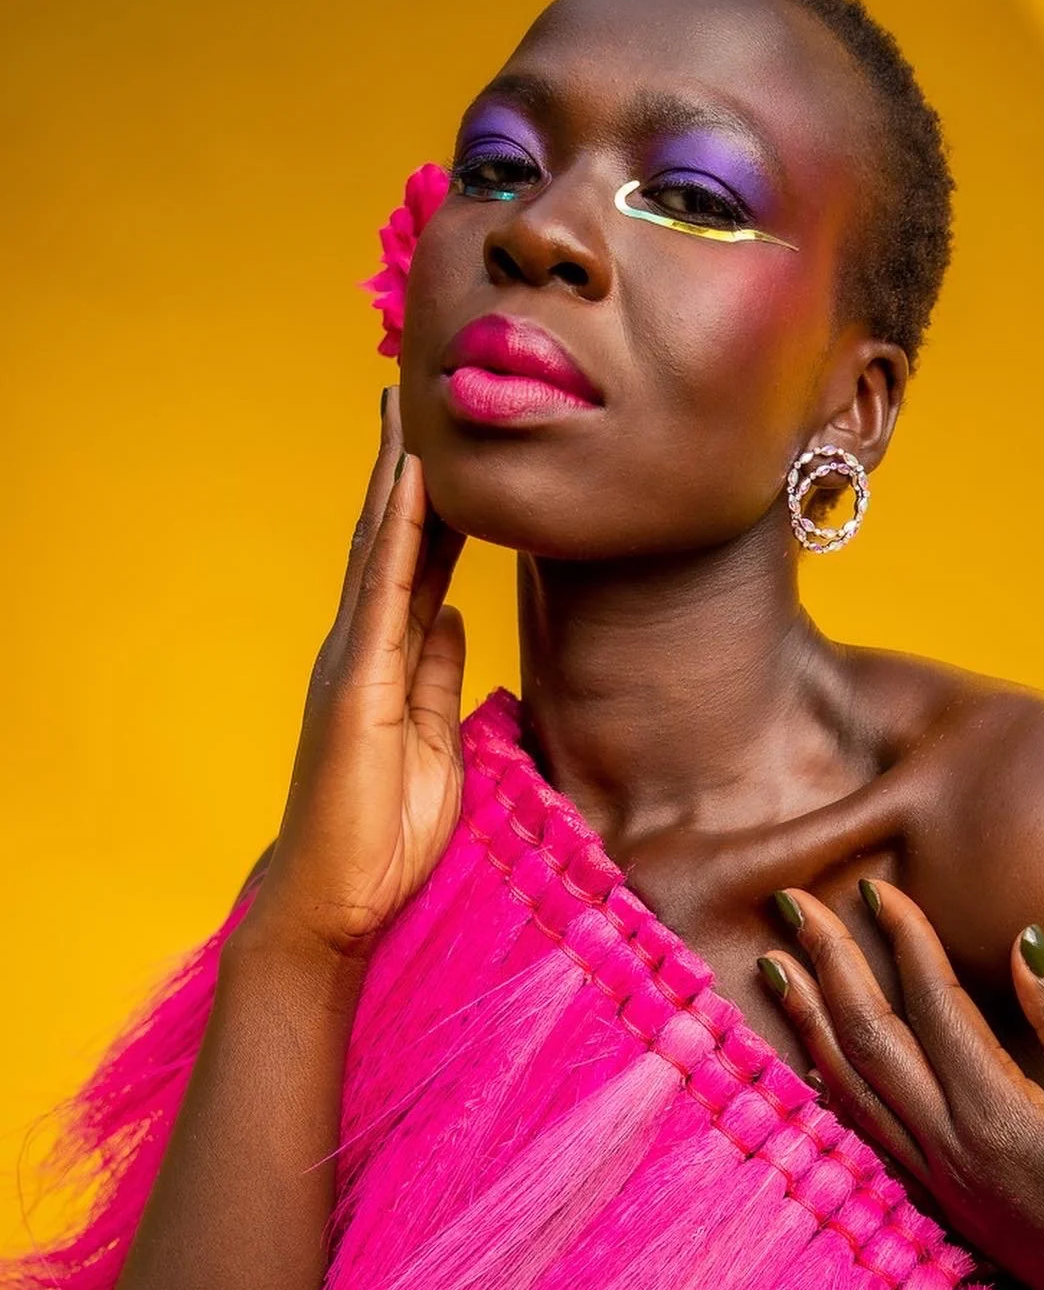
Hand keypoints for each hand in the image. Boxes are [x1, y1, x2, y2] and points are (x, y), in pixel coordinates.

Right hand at [237, 387, 467, 964]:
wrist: (338, 900)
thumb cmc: (383, 833)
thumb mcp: (436, 740)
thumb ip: (439, 675)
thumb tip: (454, 616)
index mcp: (391, 660)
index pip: (421, 565)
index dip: (440, 505)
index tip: (459, 449)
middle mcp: (366, 645)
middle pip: (392, 537)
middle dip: (407, 465)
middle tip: (415, 389)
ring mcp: (356, 658)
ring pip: (382, 546)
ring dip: (398, 474)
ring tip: (409, 406)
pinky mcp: (357, 681)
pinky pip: (384, 592)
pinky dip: (400, 532)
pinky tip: (414, 482)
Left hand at [757, 881, 1043, 1289]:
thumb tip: (1024, 940)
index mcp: (1002, 1124)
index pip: (932, 1007)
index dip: (902, 937)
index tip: (874, 884)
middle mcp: (956, 1157)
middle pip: (870, 1041)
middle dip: (829, 965)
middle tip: (791, 902)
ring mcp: (945, 1189)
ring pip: (852, 1089)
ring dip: (811, 1021)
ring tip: (775, 966)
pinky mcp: (951, 1210)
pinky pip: (870, 1135)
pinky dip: (832, 1084)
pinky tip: (813, 1055)